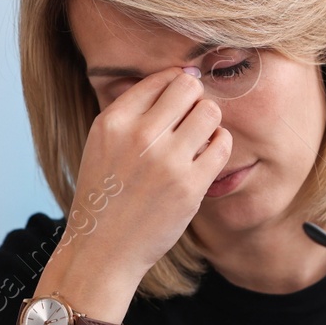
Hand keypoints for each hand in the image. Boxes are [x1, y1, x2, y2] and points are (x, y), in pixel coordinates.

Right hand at [67, 66, 231, 280]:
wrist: (104, 248)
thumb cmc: (108, 193)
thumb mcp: (103, 143)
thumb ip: (133, 111)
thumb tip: (183, 77)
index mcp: (113, 122)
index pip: (161, 79)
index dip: (177, 86)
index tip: (180, 101)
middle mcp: (139, 136)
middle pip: (189, 88)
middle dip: (196, 100)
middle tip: (191, 120)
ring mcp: (166, 161)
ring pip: (210, 112)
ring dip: (209, 123)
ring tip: (198, 140)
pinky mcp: (190, 185)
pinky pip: (222, 144)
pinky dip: (219, 146)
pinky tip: (206, 158)